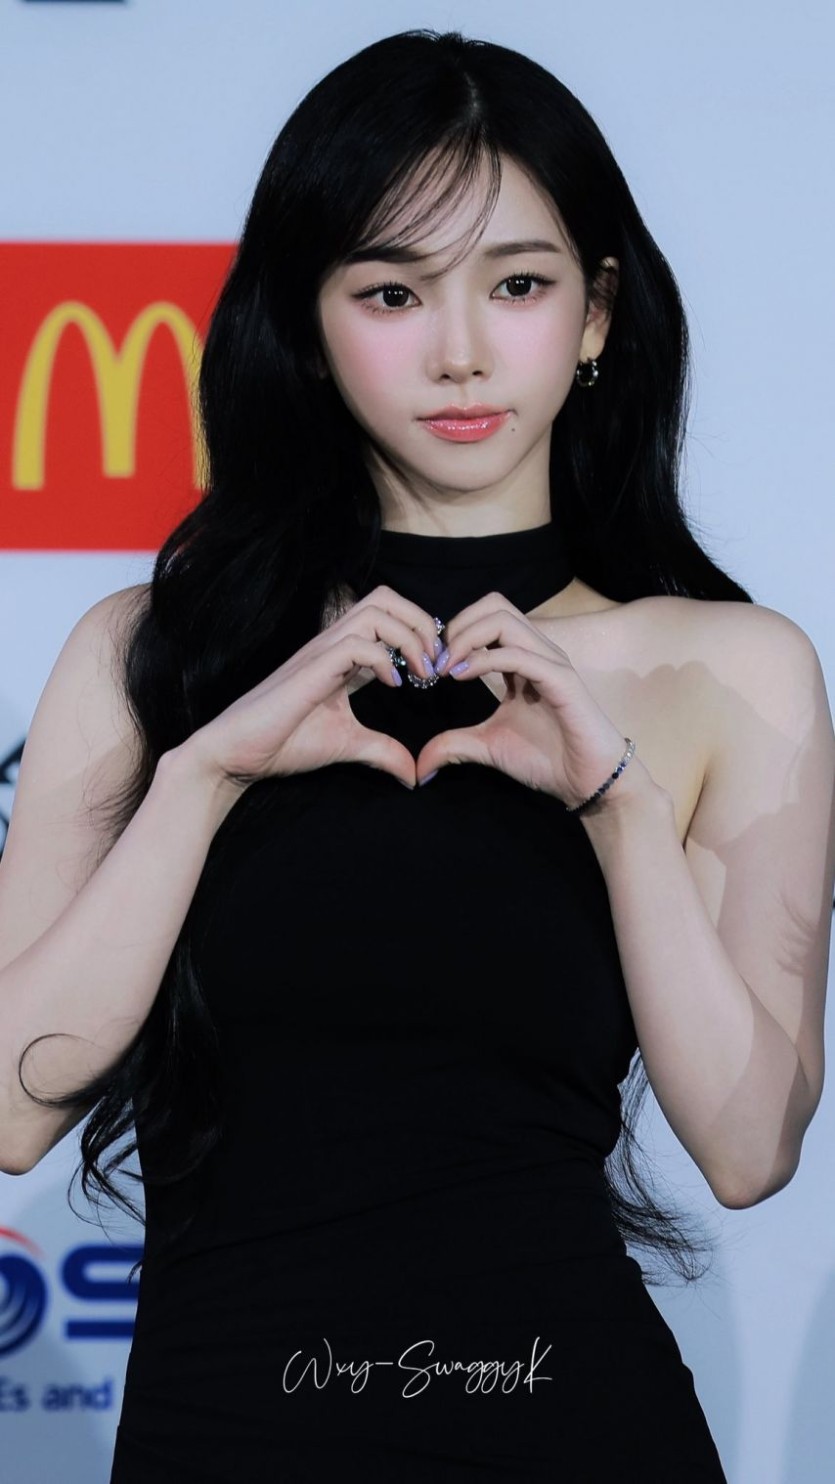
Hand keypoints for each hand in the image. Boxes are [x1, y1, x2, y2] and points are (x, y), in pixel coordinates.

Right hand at [183, 587, 440, 792]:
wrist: (234, 754)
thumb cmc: (281, 743)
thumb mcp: (346, 745)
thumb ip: (381, 752)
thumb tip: (412, 774)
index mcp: (341, 655)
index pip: (387, 615)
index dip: (419, 633)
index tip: (435, 670)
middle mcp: (331, 644)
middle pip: (385, 598)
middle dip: (421, 622)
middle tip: (436, 663)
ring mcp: (320, 653)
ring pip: (374, 610)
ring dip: (409, 636)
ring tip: (421, 672)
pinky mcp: (310, 670)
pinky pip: (356, 644)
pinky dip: (384, 658)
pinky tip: (393, 685)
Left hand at [416, 592, 630, 806]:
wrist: (588, 782)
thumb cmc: (547, 760)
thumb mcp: (488, 747)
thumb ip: (454, 745)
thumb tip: (421, 765)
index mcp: (521, 659)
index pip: (486, 617)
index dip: (454, 633)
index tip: (433, 665)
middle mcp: (537, 652)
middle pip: (494, 605)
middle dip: (458, 625)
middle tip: (438, 661)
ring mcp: (551, 662)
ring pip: (505, 619)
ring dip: (467, 638)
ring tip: (448, 668)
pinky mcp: (562, 681)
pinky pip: (519, 655)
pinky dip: (485, 660)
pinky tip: (464, 677)